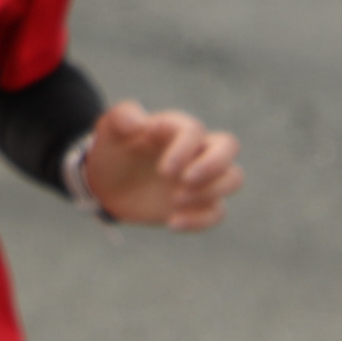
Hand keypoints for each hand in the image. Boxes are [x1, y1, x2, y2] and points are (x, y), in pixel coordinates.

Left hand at [78, 102, 243, 231]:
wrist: (108, 181)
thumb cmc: (112, 149)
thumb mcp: (108, 130)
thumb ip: (121, 118)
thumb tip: (138, 122)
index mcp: (175, 127)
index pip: (195, 130)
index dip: (185, 150)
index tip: (164, 171)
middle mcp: (195, 149)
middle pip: (229, 146)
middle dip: (214, 165)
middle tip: (185, 182)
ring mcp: (200, 177)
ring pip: (233, 177)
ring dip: (211, 192)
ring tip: (175, 200)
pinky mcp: (198, 203)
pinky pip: (217, 211)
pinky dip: (201, 221)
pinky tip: (172, 223)